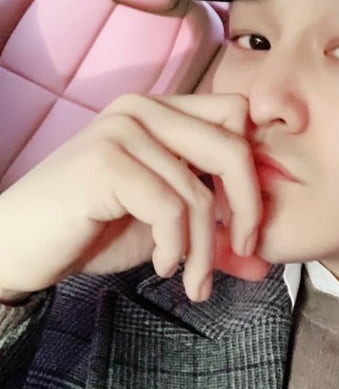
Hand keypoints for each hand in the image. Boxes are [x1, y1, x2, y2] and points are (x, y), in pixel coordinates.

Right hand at [0, 93, 268, 302]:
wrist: (21, 246)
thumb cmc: (95, 230)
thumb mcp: (169, 231)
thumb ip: (216, 237)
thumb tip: (264, 264)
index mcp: (164, 112)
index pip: (237, 115)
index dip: (253, 167)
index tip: (247, 216)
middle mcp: (145, 109)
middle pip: (233, 147)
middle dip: (250, 208)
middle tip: (243, 250)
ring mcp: (123, 130)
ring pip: (200, 192)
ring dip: (205, 249)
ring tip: (193, 280)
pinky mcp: (105, 160)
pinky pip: (169, 208)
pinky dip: (175, 247)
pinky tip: (161, 266)